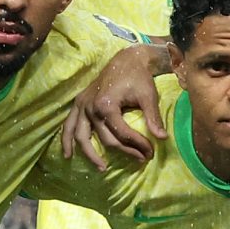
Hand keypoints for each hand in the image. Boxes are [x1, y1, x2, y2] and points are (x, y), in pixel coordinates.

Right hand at [62, 46, 168, 166]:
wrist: (126, 60)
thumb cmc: (138, 77)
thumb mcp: (148, 96)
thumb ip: (153, 117)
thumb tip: (162, 138)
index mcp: (106, 104)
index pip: (122, 133)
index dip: (138, 145)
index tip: (151, 152)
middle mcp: (90, 107)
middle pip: (106, 138)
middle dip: (125, 151)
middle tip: (141, 159)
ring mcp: (82, 106)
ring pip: (83, 137)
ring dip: (90, 154)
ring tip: (102, 168)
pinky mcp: (79, 104)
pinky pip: (68, 126)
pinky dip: (66, 140)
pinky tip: (68, 155)